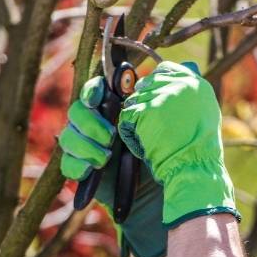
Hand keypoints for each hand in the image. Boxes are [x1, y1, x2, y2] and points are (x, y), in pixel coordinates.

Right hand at [59, 76, 167, 256]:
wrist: (163, 192)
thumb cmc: (166, 154)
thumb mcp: (174, 122)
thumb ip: (177, 93)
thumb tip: (190, 65)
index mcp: (115, 110)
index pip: (93, 91)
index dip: (92, 91)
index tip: (99, 96)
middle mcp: (98, 126)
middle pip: (76, 113)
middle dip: (90, 123)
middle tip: (110, 136)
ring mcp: (88, 149)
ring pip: (68, 138)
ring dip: (86, 145)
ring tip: (105, 157)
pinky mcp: (83, 172)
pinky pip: (67, 165)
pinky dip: (78, 165)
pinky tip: (94, 169)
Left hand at [117, 61, 239, 228]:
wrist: (194, 169)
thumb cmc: (199, 151)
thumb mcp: (205, 114)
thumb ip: (191, 94)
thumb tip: (182, 73)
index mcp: (196, 84)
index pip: (165, 69)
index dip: (154, 84)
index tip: (153, 102)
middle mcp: (180, 84)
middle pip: (146, 84)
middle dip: (143, 104)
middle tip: (149, 126)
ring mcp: (161, 96)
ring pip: (134, 100)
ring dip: (136, 120)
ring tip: (149, 138)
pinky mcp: (145, 110)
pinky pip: (126, 116)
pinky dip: (130, 133)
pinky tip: (142, 145)